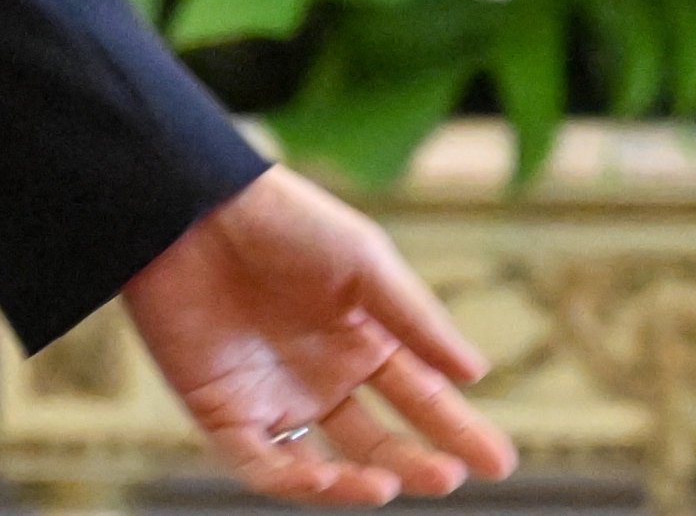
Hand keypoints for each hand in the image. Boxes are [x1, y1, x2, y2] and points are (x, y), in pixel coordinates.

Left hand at [123, 164, 518, 504]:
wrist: (195, 211)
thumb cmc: (287, 224)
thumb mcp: (366, 263)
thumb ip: (417, 320)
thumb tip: (476, 374)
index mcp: (362, 337)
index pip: (421, 396)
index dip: (459, 430)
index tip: (500, 463)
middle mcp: (322, 376)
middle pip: (378, 439)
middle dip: (417, 462)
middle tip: (449, 477)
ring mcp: (273, 399)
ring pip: (324, 464)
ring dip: (359, 482)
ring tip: (391, 484)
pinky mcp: (222, 412)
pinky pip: (262, 465)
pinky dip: (295, 482)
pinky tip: (328, 480)